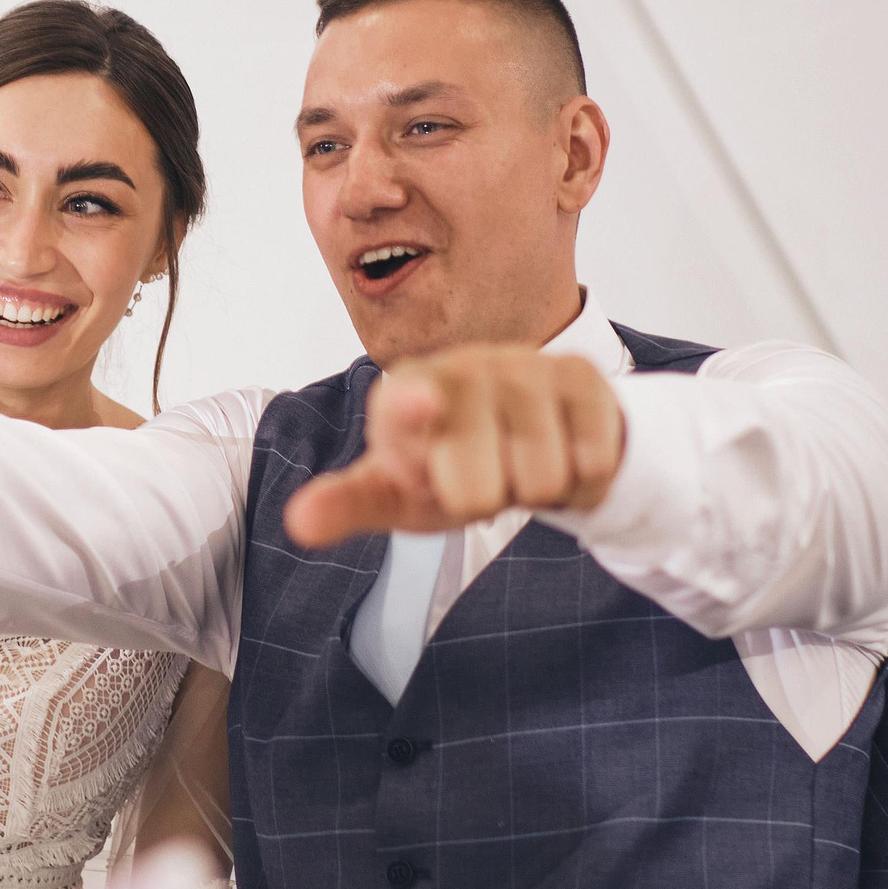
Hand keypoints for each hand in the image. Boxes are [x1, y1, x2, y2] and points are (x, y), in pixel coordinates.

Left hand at [281, 345, 623, 546]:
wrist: (532, 439)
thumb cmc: (452, 464)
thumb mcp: (397, 491)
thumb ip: (348, 504)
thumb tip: (298, 523)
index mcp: (404, 392)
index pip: (405, 401)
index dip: (414, 409)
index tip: (424, 403)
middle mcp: (462, 367)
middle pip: (479, 484)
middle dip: (480, 501)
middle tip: (477, 478)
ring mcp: (524, 365)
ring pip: (539, 476)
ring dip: (531, 490)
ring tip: (517, 465)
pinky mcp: (580, 375)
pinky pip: (589, 460)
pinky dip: (578, 480)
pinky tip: (560, 455)